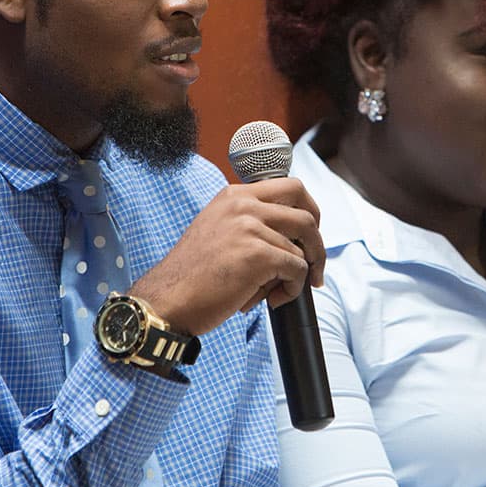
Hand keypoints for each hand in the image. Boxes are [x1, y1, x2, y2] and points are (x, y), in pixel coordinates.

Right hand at [131, 178, 323, 336]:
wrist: (169, 299)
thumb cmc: (193, 275)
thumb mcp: (217, 230)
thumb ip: (247, 222)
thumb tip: (293, 236)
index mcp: (233, 195)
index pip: (289, 186)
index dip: (307, 210)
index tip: (306, 235)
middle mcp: (242, 204)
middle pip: (305, 208)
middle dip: (317, 238)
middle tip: (314, 263)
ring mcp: (250, 227)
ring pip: (303, 247)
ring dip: (299, 274)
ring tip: (277, 291)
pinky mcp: (257, 254)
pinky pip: (297, 269)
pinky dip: (293, 289)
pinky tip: (273, 300)